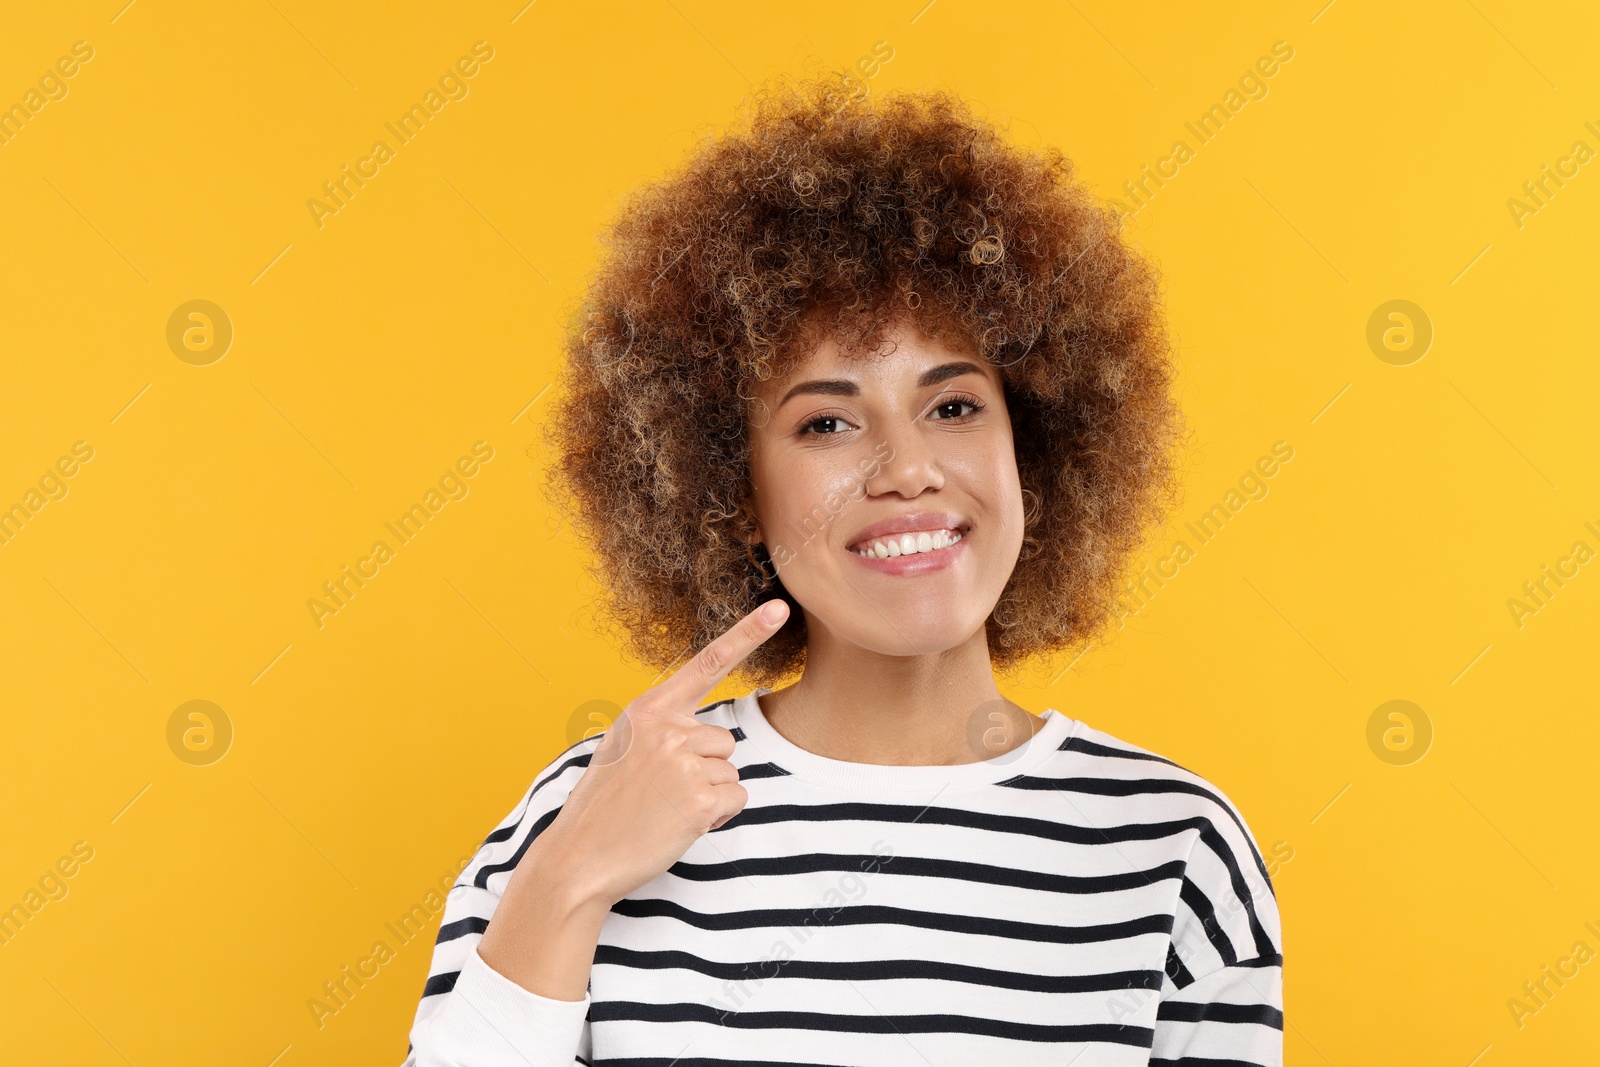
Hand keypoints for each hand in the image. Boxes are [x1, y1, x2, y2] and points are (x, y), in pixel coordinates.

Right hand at [538, 599, 791, 909]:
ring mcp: (684, 764)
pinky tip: (678, 824)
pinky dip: (716, 816)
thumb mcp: (624, 748)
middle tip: (660, 792)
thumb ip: (663, 729)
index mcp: (648, 709)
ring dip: (708, 793)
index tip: (779, 609)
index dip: (747, 634)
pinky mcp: (699, 801)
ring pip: (729, 770)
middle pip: (724, 740)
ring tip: (664, 808)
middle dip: (704, 768)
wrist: (579, 857)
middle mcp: (668, 729)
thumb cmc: (604, 806)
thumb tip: (711, 736)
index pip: (707, 663)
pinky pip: (735, 798)